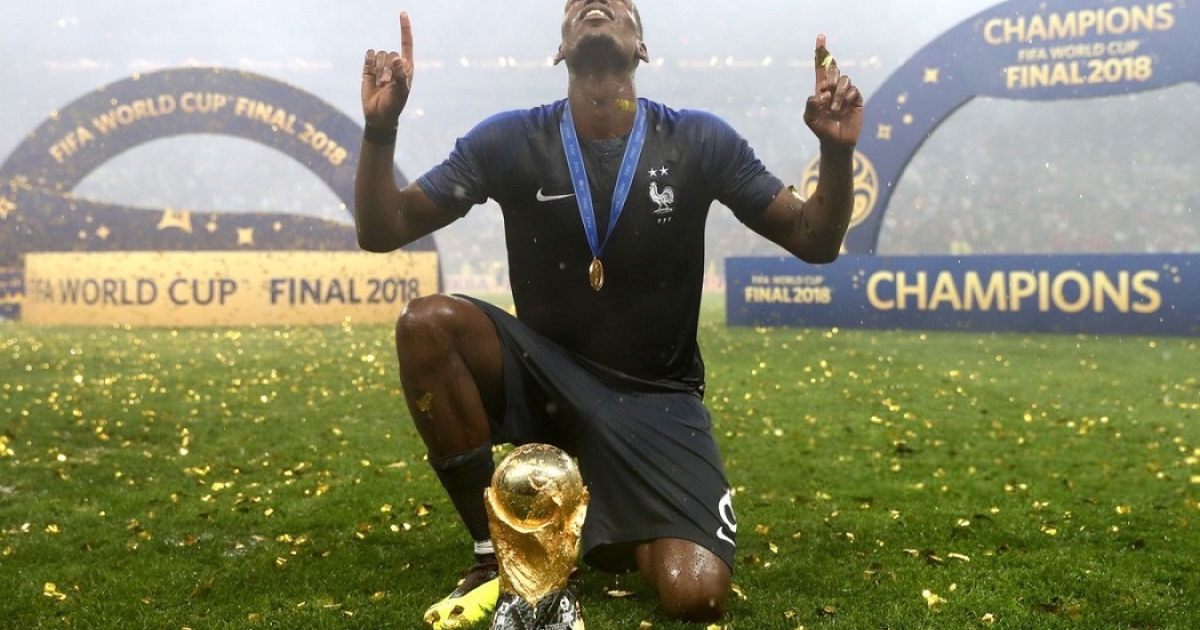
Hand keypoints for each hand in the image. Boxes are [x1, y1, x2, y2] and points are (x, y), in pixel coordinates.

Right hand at [361, 11, 414, 127]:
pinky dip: (369, 63)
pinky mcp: (368, 67)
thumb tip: (396, 58)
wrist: (379, 115)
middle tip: (388, 84)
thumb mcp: (401, 91)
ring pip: (378, 54)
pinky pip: (368, 56)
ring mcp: (381, 65)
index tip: (402, 13)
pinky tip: (371, 75)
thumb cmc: (395, 104)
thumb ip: (400, 75)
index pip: (407, 43)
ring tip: (381, 83)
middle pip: (390, 52)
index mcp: (406, 66)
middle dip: (387, 68)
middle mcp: (394, 63)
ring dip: (378, 69)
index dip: (405, 28)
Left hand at [804, 34, 863, 152]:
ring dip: (838, 93)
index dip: (821, 52)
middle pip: (834, 69)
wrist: (837, 142)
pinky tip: (843, 108)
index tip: (821, 37)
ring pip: (844, 79)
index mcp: (821, 89)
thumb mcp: (810, 119)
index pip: (821, 67)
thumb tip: (820, 93)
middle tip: (826, 91)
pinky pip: (853, 89)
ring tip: (834, 108)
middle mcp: (834, 88)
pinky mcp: (857, 99)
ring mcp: (846, 93)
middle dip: (830, 77)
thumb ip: (810, 105)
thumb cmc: (822, 130)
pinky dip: (846, 97)